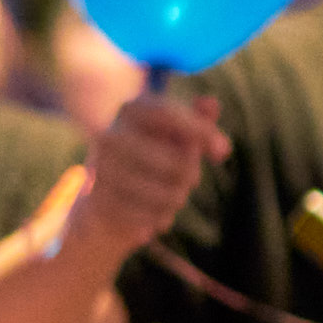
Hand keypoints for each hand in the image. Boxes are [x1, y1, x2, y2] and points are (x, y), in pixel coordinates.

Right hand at [69, 86, 224, 262]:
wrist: (104, 197)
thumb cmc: (153, 157)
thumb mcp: (177, 134)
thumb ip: (198, 117)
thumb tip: (212, 103)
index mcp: (132, 110)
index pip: (168, 114)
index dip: (200, 131)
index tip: (224, 151)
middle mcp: (110, 134)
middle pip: (176, 162)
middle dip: (191, 176)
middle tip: (189, 179)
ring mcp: (100, 168)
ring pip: (167, 194)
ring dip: (177, 200)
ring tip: (171, 197)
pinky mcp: (98, 200)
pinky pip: (149, 216)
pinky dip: (158, 219)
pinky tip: (153, 216)